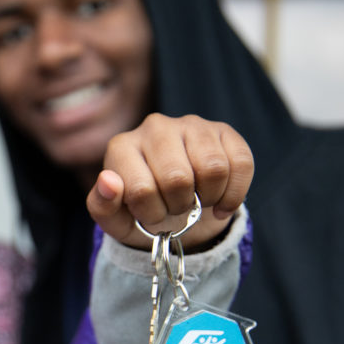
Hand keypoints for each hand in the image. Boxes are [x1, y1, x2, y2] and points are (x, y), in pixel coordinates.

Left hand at [86, 113, 253, 250]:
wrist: (174, 209)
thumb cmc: (139, 212)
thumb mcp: (115, 219)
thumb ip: (102, 204)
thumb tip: (108, 181)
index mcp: (122, 147)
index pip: (141, 189)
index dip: (150, 213)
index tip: (150, 215)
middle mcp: (154, 127)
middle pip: (178, 179)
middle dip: (178, 207)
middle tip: (174, 208)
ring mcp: (191, 124)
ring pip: (213, 169)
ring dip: (207, 200)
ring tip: (196, 201)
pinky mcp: (223, 131)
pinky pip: (241, 163)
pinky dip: (234, 194)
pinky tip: (220, 202)